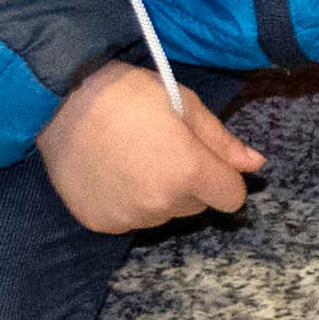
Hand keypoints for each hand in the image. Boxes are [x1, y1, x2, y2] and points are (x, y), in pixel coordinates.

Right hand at [38, 55, 265, 232]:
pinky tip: (112, 173)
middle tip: (162, 148)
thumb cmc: (128, 94)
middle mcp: (161, 204)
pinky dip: (127, 202)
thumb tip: (256, 165)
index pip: (231, 197)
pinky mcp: (101, 224)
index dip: (224, 178)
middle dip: (189, 183)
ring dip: (158, 194)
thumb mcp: (185, 104)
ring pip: (163, 214)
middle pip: (196, 206)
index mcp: (188, 172)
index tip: (207, 160)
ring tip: (133, 158)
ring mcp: (128, 218)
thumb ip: (222, 142)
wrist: (62, 103)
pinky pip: (129, 219)